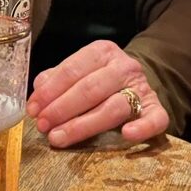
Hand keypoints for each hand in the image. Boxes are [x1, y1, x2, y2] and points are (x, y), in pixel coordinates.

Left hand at [27, 41, 169, 148]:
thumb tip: (38, 91)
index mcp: (101, 52)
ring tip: (60, 137)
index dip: (50, 91)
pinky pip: (156, 118)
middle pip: (90, 89)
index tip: (33, 109)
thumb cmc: (99, 79)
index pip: (72, 69)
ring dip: (84, 125)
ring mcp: (142, 87)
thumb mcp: (79, 71)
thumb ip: (57, 78)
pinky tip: (126, 135)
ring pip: (114, 107)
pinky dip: (143, 128)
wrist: (135, 81)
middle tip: (43, 126)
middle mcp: (123, 66)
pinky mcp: (157, 107)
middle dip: (62, 109)